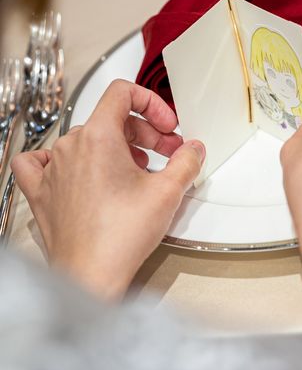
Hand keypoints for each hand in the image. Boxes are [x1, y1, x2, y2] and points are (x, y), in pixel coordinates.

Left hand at [12, 79, 204, 298]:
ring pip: (85, 139)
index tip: (166, 125)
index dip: (152, 103)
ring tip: (135, 168)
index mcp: (98, 137)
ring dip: (116, 147)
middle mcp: (70, 147)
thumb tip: (194, 149)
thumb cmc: (120, 237)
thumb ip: (187, 161)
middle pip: (111, 119)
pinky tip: (74, 167)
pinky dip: (59, 158)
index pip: (123, 93)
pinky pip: (39, 161)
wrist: (91, 275)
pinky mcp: (43, 192)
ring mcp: (53, 169)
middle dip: (145, 133)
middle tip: (167, 153)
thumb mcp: (168, 191)